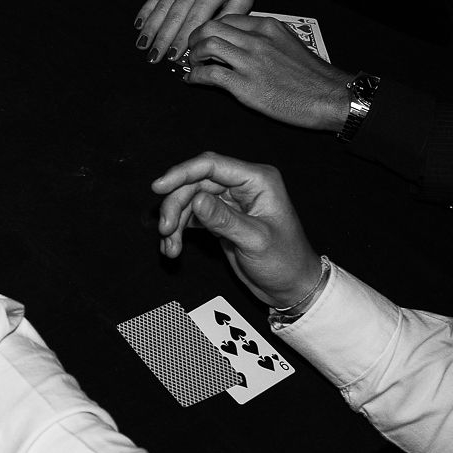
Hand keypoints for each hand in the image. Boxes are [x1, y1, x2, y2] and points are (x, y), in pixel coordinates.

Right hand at [135, 0, 255, 62]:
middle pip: (174, 17)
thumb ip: (231, 16)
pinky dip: (146, 11)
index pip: (194, 21)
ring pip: (162, 8)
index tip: (174, 57)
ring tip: (142, 46)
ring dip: (150, 29)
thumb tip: (213, 35)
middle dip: (162, 40)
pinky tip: (138, 26)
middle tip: (154, 59)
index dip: (182, 40)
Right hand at [151, 153, 321, 309]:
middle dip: (176, 205)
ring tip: (170, 245)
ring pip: (190, 200)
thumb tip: (196, 200)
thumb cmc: (286, 261)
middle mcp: (242, 186)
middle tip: (165, 228)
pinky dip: (180, 230)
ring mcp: (230, 202)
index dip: (182, 173)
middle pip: (195, 183)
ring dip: (175, 221)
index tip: (159, 187)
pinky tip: (173, 246)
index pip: (212, 166)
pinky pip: (192, 216)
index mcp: (257, 181)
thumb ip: (225, 220)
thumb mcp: (256, 241)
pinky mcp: (221, 218)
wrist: (292, 286)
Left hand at [179, 16, 354, 132]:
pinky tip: (192, 80)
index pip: (227, 18)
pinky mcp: (245, 85)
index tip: (205, 38)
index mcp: (268, 27)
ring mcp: (250, 62)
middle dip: (195, 37)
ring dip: (193, 55)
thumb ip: (265, 38)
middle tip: (192, 49)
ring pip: (206, 45)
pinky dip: (195, 76)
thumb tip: (242, 41)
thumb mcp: (289, 44)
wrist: (329, 97)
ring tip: (193, 64)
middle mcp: (257, 39)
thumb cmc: (311, 76)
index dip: (210, 28)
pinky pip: (209, 75)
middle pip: (211, 27)